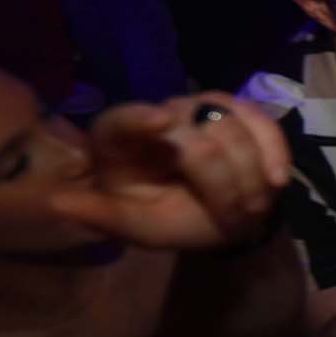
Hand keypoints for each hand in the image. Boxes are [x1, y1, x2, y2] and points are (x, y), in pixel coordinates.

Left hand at [48, 94, 290, 249]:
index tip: (162, 121)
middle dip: (219, 180)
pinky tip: (278, 179)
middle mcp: (159, 115)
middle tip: (232, 216)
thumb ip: (105, 217)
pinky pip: (262, 123)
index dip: (140, 118)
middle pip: (192, 134)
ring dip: (246, 176)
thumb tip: (57, 203)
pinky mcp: (242, 112)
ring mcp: (202, 109)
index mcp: (120, 141)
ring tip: (249, 209)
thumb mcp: (139, 227)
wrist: (222, 218)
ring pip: (231, 128)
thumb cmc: (173, 220)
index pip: (122, 120)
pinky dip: (274, 151)